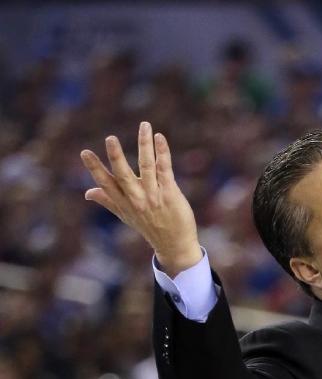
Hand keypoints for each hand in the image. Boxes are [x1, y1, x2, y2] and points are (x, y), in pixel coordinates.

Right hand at [80, 122, 201, 274]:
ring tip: (144, 126)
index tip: (84, 153)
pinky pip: (165, 170)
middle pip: (124, 176)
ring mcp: (154, 196)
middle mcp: (137, 199)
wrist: (174, 246)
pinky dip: (162, 153)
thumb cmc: (149, 227)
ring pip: (147, 167)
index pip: (106, 184)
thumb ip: (108, 201)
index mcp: (124, 203)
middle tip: (110, 139)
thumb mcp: (126, 215)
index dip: (95, 169)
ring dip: (145, 145)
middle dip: (117, 157)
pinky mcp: (170, 193)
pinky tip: (160, 138)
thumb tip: (87, 193)